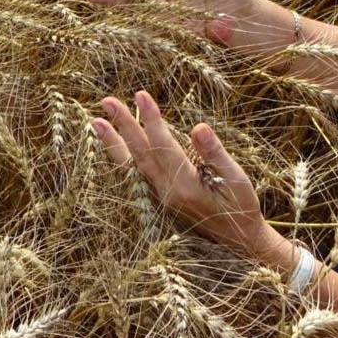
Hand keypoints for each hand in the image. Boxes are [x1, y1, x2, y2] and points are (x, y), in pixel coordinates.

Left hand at [92, 91, 286, 260]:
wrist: (238, 243)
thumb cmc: (241, 208)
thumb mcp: (237, 179)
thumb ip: (215, 153)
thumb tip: (199, 127)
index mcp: (185, 186)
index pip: (163, 145)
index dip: (151, 118)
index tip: (140, 94)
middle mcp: (166, 193)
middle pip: (140, 153)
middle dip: (123, 125)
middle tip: (106, 101)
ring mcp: (159, 198)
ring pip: (131, 166)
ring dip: (113, 142)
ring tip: (95, 121)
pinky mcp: (158, 201)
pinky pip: (134, 176)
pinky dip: (121, 159)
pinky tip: (112, 147)